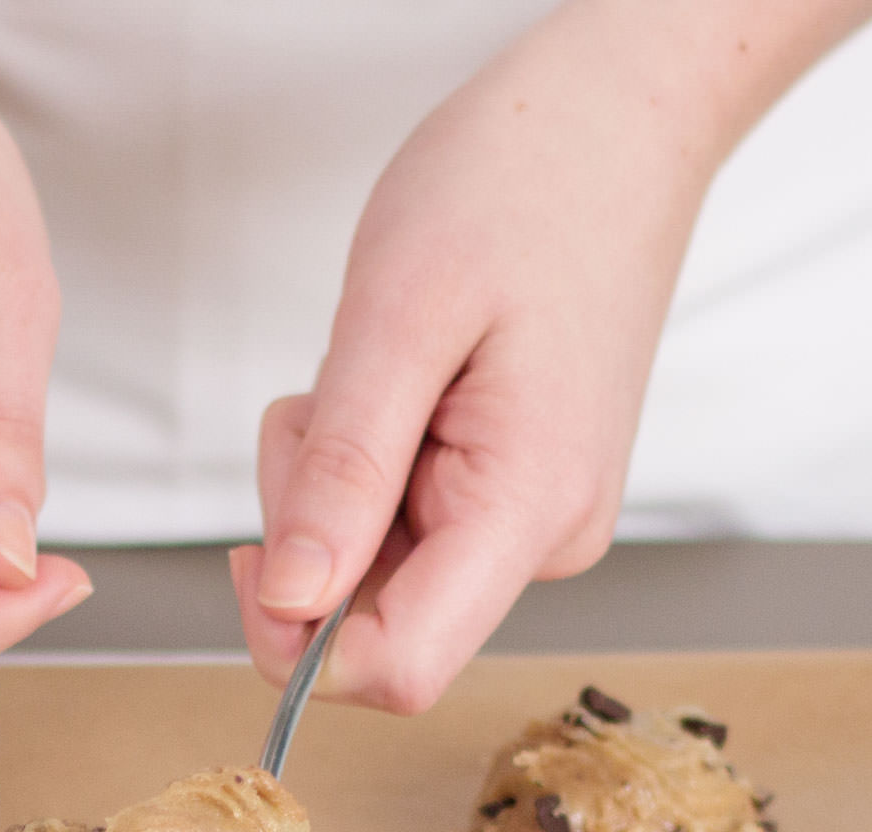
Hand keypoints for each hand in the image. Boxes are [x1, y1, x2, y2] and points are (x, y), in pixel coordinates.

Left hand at [234, 0, 871, 711]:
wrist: (619, 120)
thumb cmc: (525, 184)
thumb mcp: (399, 320)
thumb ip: (343, 476)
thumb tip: (292, 603)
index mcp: (528, 509)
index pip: (399, 670)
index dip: (299, 645)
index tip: (251, 555)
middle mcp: (545, 536)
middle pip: (374, 619)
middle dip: (309, 531)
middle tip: (325, 402)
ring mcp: (535, 517)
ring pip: (378, 566)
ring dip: (333, 484)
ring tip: (371, 371)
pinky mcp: (516, 489)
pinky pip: (403, 518)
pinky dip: (364, 462)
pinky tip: (397, 380)